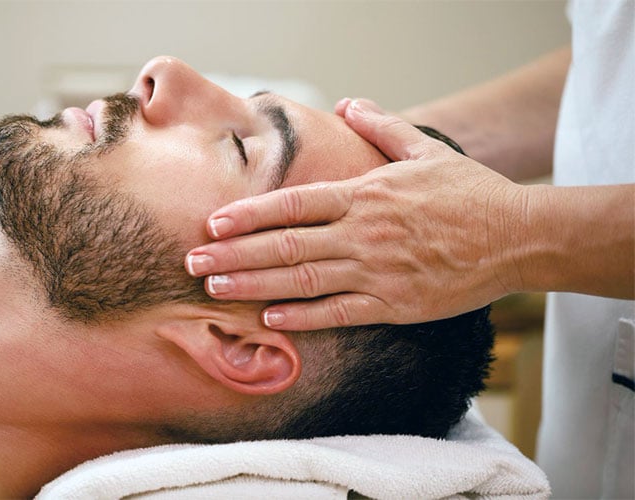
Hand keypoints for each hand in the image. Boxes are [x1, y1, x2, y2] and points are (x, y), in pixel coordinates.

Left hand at [185, 99, 525, 329]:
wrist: (518, 236)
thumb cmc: (470, 193)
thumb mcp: (425, 150)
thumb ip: (381, 126)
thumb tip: (347, 105)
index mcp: (365, 194)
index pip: (293, 204)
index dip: (248, 214)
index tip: (213, 223)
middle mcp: (363, 233)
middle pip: (284, 245)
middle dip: (233, 254)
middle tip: (191, 262)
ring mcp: (378, 270)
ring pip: (303, 280)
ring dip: (253, 286)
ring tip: (214, 289)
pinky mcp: (395, 304)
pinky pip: (340, 312)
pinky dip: (303, 317)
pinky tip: (269, 319)